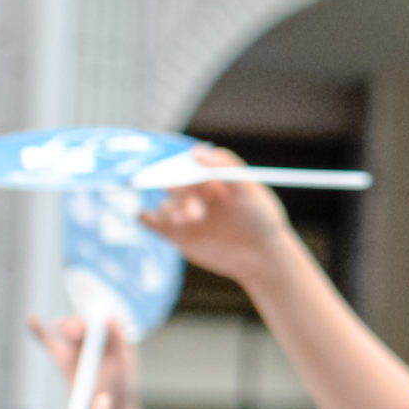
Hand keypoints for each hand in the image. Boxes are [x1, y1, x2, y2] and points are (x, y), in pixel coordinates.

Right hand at [140, 146, 295, 285]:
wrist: (263, 257)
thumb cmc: (262, 219)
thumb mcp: (248, 189)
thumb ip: (224, 167)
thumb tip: (194, 151)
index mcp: (212, 179)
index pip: (188, 166)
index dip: (180, 167)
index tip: (176, 172)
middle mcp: (197, 195)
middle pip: (175, 185)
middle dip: (179, 193)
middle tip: (193, 210)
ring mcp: (186, 215)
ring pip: (166, 205)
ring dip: (170, 211)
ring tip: (186, 221)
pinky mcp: (178, 236)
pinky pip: (153, 223)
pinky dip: (146, 218)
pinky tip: (145, 215)